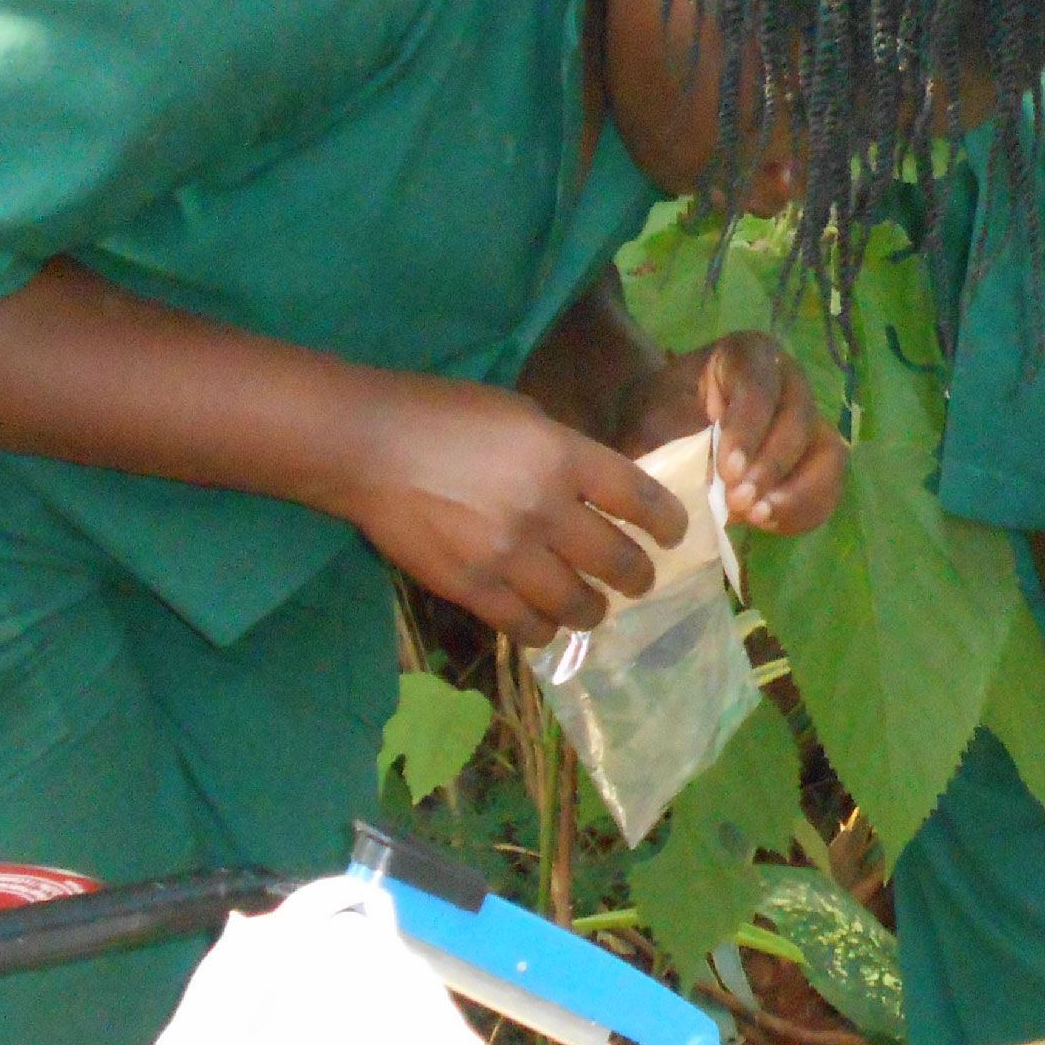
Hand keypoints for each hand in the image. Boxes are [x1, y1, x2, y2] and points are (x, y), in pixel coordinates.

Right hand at [344, 375, 686, 646]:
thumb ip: (565, 453)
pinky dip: (545, 630)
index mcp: (563, 457)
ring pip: (578, 604)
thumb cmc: (445, 415)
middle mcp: (546, 509)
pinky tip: (546, 623)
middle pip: (618, 560)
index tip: (674, 534)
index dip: (669, 523)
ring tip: (594, 607)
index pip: (641, 499)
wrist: (369, 447)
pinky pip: (527, 627)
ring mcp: (509, 555)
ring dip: (595, 609)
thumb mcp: (522, 415)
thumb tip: (600, 490)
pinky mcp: (473, 589)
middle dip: (638, 575)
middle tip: (639, 579)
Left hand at [617, 333, 845, 534]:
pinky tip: (768, 524)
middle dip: (770, 467)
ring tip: (758, 518)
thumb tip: (701, 484)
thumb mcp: (655, 416)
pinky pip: (827, 486)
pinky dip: (803, 511)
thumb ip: (676, 440)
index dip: (748, 431)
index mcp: (749, 354)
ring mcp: (810, 419)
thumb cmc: (660, 413)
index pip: (759, 387)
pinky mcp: (816, 457)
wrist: (666, 426)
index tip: (727, 472)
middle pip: (798, 421)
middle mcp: (789, 380)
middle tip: (738, 503)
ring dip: (797, 493)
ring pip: (826, 454)